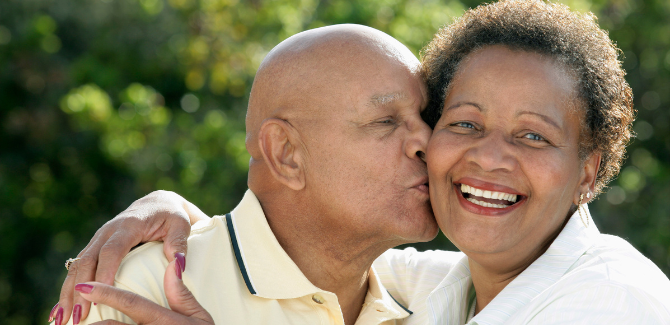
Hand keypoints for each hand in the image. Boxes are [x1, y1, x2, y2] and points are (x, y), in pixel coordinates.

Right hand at [53, 190, 208, 324]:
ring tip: (62, 319)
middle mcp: (107, 232)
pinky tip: (60, 310)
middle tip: (78, 315)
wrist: (156, 203)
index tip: (101, 291)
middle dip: (80, 288)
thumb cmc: (170, 216)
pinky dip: (68, 289)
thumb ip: (179, 242)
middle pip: (88, 261)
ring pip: (77, 266)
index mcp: (128, 226)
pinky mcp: (94, 248)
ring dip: (67, 293)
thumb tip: (179, 264)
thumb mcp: (180, 224)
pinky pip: (77, 269)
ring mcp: (98, 240)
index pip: (113, 249)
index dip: (105, 270)